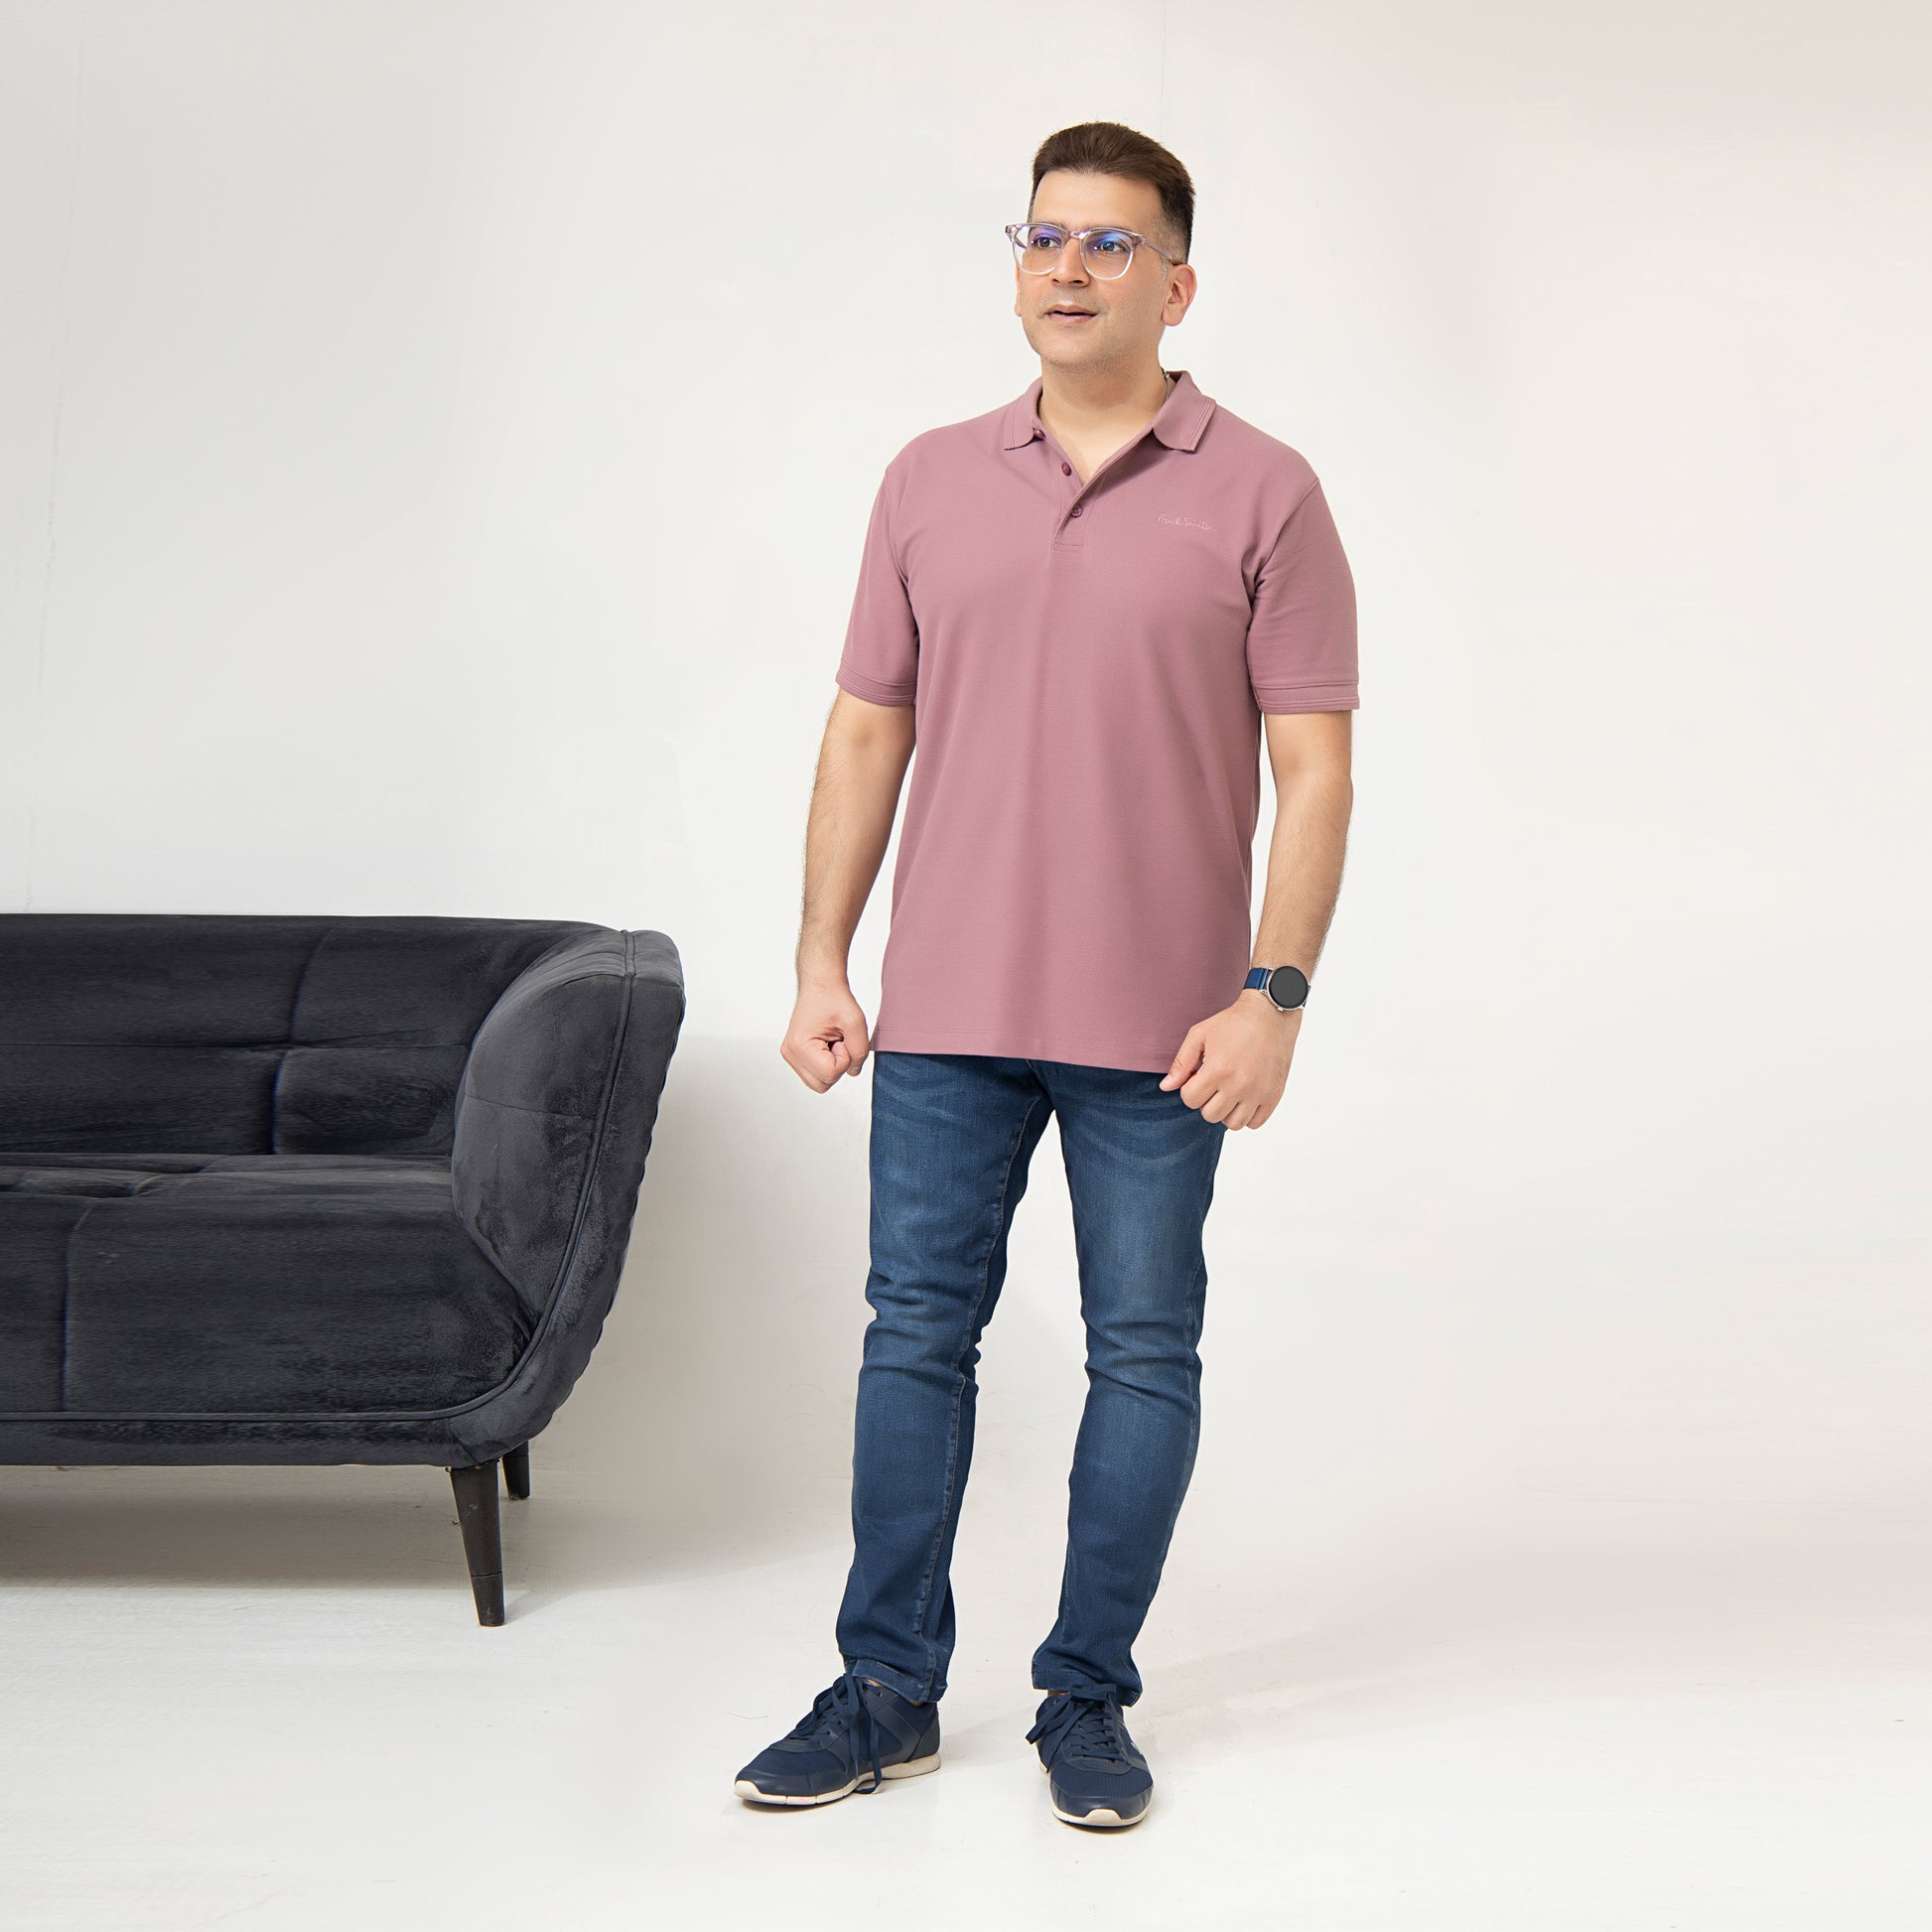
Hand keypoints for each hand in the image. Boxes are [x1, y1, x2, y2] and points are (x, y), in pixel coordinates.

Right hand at [780, 981, 871, 1091]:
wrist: (821, 984)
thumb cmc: (833, 998)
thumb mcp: (855, 1023)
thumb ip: (860, 1052)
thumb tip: (853, 1071)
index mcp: (799, 1046)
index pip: (830, 1074)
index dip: (844, 1059)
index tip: (841, 1038)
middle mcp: (790, 1054)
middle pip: (823, 1085)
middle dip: (838, 1066)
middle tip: (838, 1041)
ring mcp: (791, 1056)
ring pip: (820, 1082)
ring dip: (833, 1066)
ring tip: (832, 1042)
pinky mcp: (796, 1056)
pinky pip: (816, 1074)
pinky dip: (827, 1064)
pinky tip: (827, 1045)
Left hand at [1158, 992, 1301, 1127]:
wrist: (1270, 1014)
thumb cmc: (1234, 1022)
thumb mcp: (1199, 1035)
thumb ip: (1181, 1063)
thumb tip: (1166, 1087)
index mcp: (1218, 1070)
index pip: (1190, 1100)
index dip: (1190, 1088)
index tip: (1199, 1076)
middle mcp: (1239, 1085)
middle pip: (1210, 1115)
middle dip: (1206, 1101)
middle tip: (1214, 1084)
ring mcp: (1258, 1092)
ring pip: (1233, 1124)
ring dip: (1226, 1111)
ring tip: (1229, 1092)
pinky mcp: (1274, 1095)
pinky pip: (1256, 1123)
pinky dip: (1247, 1116)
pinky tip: (1244, 1098)